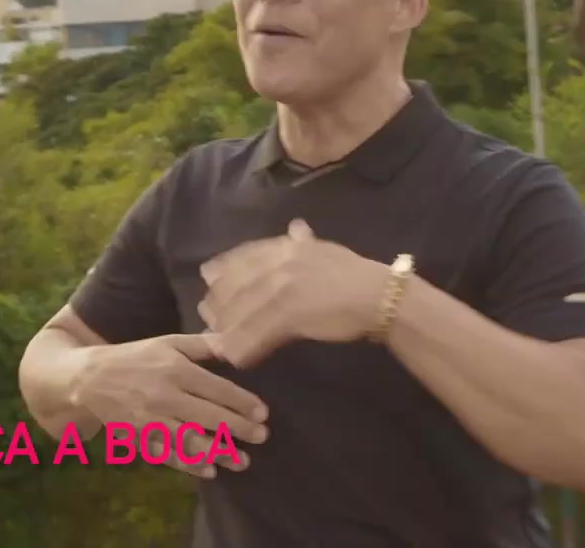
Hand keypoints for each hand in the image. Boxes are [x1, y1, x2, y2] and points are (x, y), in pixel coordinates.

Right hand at [67, 333, 267, 478]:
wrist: (90, 378)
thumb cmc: (136, 357)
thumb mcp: (168, 342)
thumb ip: (203, 344)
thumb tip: (235, 345)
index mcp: (175, 369)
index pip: (216, 388)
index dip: (241, 402)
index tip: (263, 413)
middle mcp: (164, 395)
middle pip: (208, 415)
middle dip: (238, 428)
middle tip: (262, 437)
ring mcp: (150, 419)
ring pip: (190, 439)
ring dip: (218, 452)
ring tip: (242, 461)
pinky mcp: (138, 437)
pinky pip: (167, 454)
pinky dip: (188, 465)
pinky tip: (208, 471)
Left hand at [199, 219, 391, 368]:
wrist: (379, 295)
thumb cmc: (357, 273)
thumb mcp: (327, 249)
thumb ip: (305, 241)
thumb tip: (297, 226)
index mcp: (289, 247)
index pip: (248, 254)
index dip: (225, 266)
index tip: (207, 274)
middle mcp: (282, 263)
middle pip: (240, 283)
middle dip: (220, 300)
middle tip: (205, 313)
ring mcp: (286, 287)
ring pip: (246, 310)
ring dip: (228, 328)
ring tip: (217, 343)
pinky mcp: (292, 313)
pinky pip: (260, 332)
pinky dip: (246, 346)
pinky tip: (236, 358)